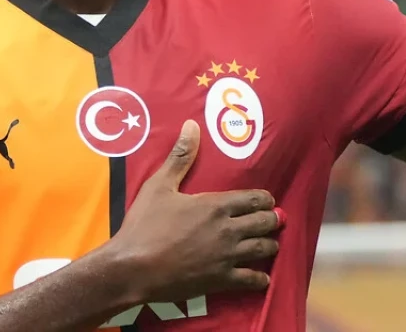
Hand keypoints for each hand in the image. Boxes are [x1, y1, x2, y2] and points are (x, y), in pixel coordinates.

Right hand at [109, 121, 281, 302]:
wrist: (133, 267)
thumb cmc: (144, 225)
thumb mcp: (159, 186)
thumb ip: (180, 157)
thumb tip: (192, 125)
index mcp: (216, 205)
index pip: (256, 198)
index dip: (266, 199)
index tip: (266, 201)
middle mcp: (228, 229)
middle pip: (266, 222)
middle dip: (272, 220)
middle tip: (271, 220)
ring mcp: (227, 257)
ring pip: (264, 249)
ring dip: (270, 245)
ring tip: (269, 244)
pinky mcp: (222, 280)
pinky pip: (252, 280)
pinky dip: (260, 279)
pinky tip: (261, 277)